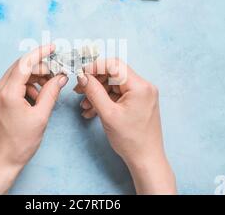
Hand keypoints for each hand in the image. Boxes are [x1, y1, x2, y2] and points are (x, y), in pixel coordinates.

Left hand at [0, 45, 67, 194]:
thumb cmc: (19, 144)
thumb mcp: (40, 117)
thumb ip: (50, 93)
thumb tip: (60, 77)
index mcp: (8, 93)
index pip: (25, 63)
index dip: (40, 53)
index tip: (52, 47)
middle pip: (19, 67)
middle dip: (39, 66)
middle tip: (55, 71)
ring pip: (15, 76)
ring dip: (32, 78)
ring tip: (47, 89)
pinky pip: (10, 87)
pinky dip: (24, 87)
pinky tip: (35, 98)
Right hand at [74, 59, 175, 194]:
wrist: (146, 159)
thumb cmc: (131, 140)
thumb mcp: (107, 114)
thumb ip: (94, 91)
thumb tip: (82, 76)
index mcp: (140, 86)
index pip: (114, 65)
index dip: (95, 67)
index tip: (80, 74)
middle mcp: (144, 86)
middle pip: (114, 74)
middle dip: (95, 82)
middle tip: (79, 91)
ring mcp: (142, 94)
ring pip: (114, 86)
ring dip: (98, 93)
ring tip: (84, 106)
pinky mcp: (139, 102)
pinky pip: (119, 95)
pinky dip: (106, 101)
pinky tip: (93, 111)